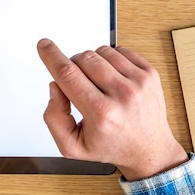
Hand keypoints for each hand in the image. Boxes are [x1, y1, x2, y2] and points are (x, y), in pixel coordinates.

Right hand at [37, 39, 188, 180]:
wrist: (149, 149)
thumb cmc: (111, 146)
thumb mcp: (73, 146)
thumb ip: (54, 118)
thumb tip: (55, 85)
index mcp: (101, 114)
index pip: (68, 75)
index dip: (51, 56)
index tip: (44, 45)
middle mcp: (123, 95)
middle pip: (83, 59)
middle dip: (74, 66)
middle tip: (80, 85)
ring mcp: (139, 82)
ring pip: (101, 51)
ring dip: (93, 63)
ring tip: (99, 84)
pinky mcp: (150, 73)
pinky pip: (120, 50)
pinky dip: (111, 60)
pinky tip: (113, 79)